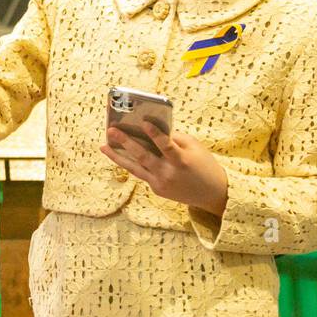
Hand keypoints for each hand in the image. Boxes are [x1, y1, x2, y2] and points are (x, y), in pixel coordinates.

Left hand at [100, 120, 229, 216]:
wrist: (213, 194)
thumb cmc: (204, 165)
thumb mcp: (195, 148)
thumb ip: (175, 139)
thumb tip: (152, 130)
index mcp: (182, 161)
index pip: (166, 145)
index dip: (154, 134)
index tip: (143, 122)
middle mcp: (168, 173)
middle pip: (143, 157)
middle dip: (126, 143)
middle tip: (111, 131)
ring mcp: (160, 183)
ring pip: (134, 168)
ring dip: (117, 157)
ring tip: (103, 146)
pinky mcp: (156, 190)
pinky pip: (142, 173)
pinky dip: (131, 164)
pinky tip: (119, 154)